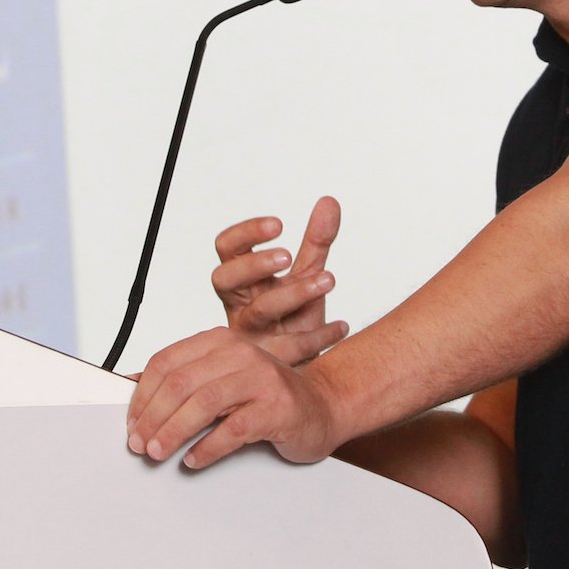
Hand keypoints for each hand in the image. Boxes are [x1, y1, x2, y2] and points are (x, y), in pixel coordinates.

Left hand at [127, 326, 341, 468]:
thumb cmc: (267, 396)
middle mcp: (240, 353)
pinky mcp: (277, 407)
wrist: (322, 406)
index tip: (131, 423)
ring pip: (204, 402)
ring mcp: (261, 378)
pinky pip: (233, 429)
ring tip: (158, 453)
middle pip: (181, 382)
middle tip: (139, 444)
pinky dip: (208, 447)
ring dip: (173, 432)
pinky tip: (194, 460)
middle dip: (153, 417)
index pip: (167, 362)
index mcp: (221, 341)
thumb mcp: (223, 378)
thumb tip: (133, 390)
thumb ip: (186, 380)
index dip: (142, 395)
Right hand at [212, 196, 345, 362]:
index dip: (246, 234)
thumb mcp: (305, 274)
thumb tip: (330, 201)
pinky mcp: (266, 363)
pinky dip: (319, 334)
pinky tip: (342, 325)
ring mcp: (249, 336)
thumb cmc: (293, 317)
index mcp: (242, 280)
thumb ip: (316, 241)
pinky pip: (290, 348)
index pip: (226, 249)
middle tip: (288, 255)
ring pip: (259, 311)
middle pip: (225, 278)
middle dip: (254, 264)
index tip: (279, 224)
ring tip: (329, 279)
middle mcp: (238, 306)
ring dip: (295, 292)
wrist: (301, 367)